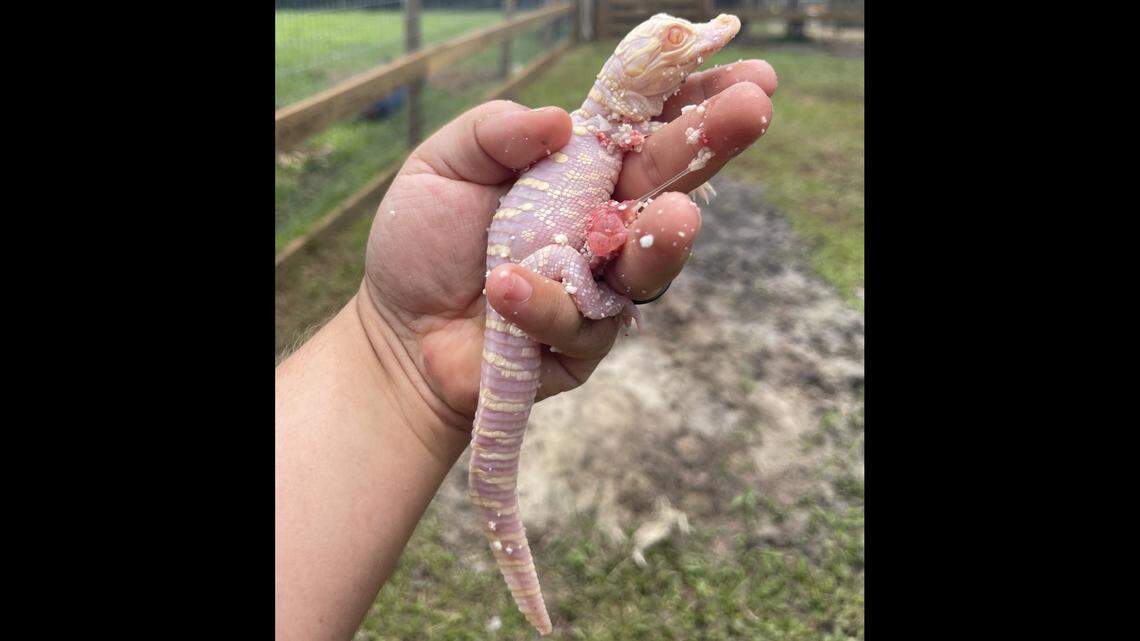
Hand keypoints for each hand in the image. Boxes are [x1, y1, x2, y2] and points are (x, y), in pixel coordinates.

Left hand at [359, 61, 777, 438]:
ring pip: (649, 264)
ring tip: (677, 218)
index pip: (643, 127)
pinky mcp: (582, 342)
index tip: (747, 73)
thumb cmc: (423, 244)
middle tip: (751, 110)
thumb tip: (560, 121)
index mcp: (577, 171)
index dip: (691, 100)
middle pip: (668, 183)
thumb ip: (492, 132)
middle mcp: (601, 224)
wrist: (399, 333)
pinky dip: (541, 301)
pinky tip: (503, 286)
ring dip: (665, 240)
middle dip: (710, 145)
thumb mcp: (441, 166)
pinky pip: (577, 322)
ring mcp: (599, 285)